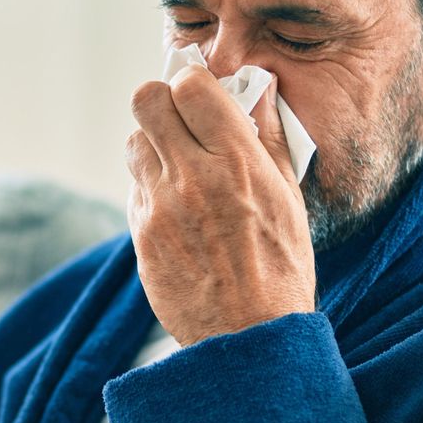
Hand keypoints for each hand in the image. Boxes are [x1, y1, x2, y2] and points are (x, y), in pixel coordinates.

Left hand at [125, 63, 315, 345]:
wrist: (248, 337)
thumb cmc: (280, 268)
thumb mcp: (289, 197)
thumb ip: (269, 138)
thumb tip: (256, 91)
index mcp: (238, 162)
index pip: (190, 86)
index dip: (193, 85)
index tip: (201, 98)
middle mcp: (193, 177)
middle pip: (146, 101)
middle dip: (162, 103)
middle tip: (180, 122)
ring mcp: (160, 206)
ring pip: (133, 142)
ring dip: (152, 145)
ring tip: (179, 167)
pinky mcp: (141, 234)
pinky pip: (134, 188)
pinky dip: (150, 188)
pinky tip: (177, 209)